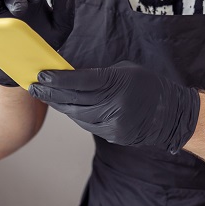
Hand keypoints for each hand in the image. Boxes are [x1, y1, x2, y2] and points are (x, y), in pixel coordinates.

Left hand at [30, 62, 199, 151]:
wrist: (170, 114)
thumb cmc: (147, 86)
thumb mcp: (125, 71)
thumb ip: (98, 75)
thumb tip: (70, 76)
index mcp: (117, 84)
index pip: (80, 82)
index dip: (58, 79)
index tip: (41, 75)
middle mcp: (114, 105)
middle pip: (73, 100)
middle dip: (51, 93)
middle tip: (34, 86)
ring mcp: (113, 123)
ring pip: (77, 114)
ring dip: (60, 105)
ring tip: (46, 95)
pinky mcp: (112, 134)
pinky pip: (87, 123)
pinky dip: (75, 114)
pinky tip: (66, 107)